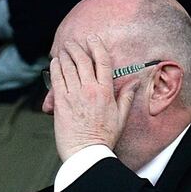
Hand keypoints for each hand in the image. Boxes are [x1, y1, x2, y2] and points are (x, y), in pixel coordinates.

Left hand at [48, 35, 139, 160]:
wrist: (86, 153)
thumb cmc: (104, 138)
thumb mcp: (121, 117)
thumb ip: (127, 97)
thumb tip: (135, 82)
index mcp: (106, 92)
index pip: (102, 61)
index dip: (97, 46)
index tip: (92, 38)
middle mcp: (90, 90)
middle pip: (82, 60)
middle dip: (77, 47)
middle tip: (72, 42)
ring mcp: (74, 95)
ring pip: (68, 66)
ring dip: (65, 54)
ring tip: (63, 49)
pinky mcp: (61, 102)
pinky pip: (57, 78)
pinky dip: (55, 67)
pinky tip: (55, 62)